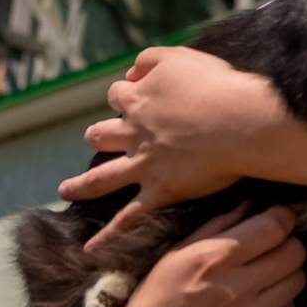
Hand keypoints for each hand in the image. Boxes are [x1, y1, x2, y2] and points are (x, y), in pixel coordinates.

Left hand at [60, 46, 306, 250]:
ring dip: (80, 185)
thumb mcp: (179, 56)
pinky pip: (128, 219)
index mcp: (137, 99)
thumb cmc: (216, 84)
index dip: (123, 96)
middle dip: (97, 136)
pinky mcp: (159, 191)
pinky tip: (91, 250)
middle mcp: (133, 133)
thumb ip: (150, 60)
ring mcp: (142, 165)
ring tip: (66, 190)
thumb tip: (130, 71)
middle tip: (97, 141)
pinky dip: (108, 236)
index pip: (117, 95)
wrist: (239, 119)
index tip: (131, 99)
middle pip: (100, 134)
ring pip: (100, 177)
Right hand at [112, 205, 306, 306]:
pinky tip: (258, 298)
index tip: (277, 218)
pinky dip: (279, 299)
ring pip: (297, 280)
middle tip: (272, 246)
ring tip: (266, 272)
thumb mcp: (178, 252)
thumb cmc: (158, 296)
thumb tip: (253, 206)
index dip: (282, 217)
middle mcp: (237, 287)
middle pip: (295, 252)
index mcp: (214, 259)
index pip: (274, 228)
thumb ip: (219, 225)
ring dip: (286, 271)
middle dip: (287, 243)